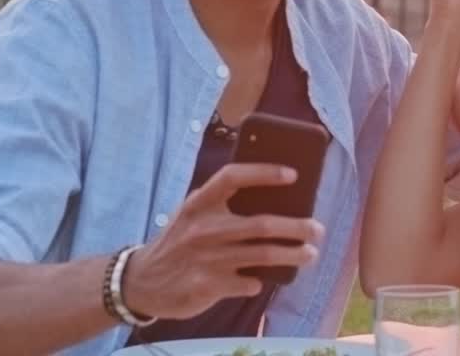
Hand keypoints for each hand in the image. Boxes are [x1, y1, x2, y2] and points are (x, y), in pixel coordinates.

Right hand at [120, 163, 324, 319]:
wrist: (141, 281)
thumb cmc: (181, 241)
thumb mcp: (193, 215)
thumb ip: (223, 205)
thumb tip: (278, 201)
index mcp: (199, 203)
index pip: (233, 178)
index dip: (264, 172)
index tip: (293, 174)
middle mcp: (203, 229)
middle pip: (262, 224)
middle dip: (297, 227)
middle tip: (318, 229)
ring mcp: (206, 259)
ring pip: (264, 255)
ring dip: (293, 255)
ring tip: (311, 253)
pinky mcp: (207, 286)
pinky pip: (249, 282)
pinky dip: (261, 280)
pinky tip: (265, 278)